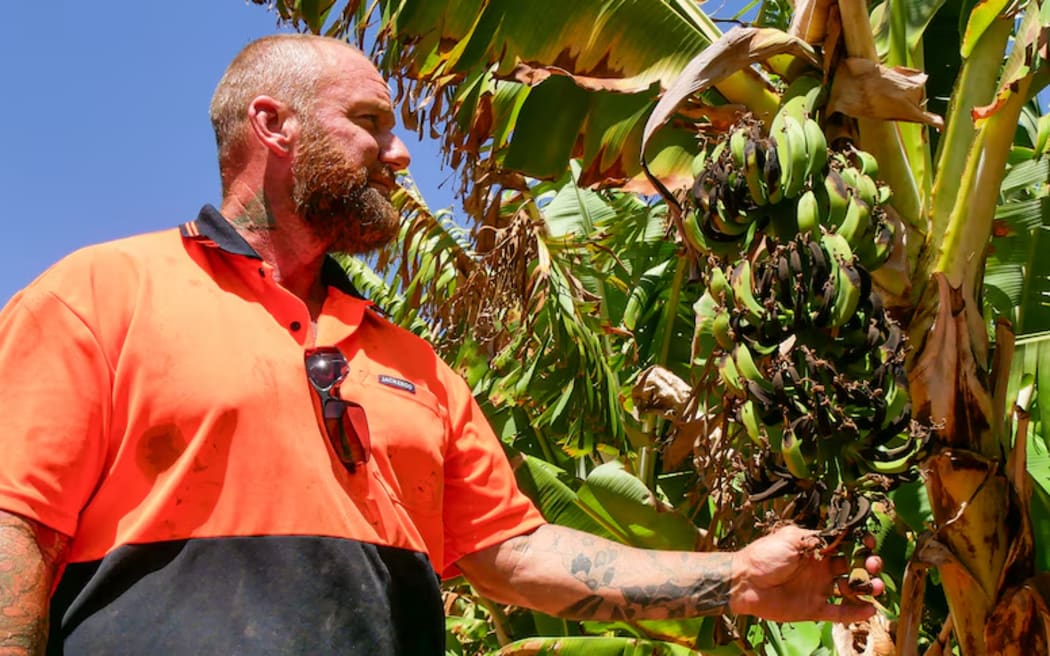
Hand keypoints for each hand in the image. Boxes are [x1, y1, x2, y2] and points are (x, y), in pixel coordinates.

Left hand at [728, 524, 884, 622]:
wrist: (744, 582)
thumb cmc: (764, 555)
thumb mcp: (791, 539)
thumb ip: (818, 538)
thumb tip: (844, 533)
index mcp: (816, 548)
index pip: (845, 544)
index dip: (860, 542)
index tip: (870, 542)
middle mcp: (821, 568)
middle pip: (853, 566)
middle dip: (868, 564)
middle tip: (873, 565)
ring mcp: (819, 588)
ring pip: (850, 589)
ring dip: (867, 588)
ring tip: (877, 588)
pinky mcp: (814, 608)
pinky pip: (839, 612)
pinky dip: (855, 612)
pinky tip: (869, 609)